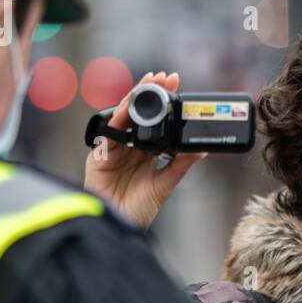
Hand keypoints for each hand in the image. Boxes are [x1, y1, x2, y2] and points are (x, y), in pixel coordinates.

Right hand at [83, 71, 206, 229]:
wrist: (120, 226)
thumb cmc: (139, 209)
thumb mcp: (165, 184)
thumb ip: (180, 164)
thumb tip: (201, 149)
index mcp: (146, 152)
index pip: (157, 121)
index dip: (165, 103)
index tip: (178, 86)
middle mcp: (130, 146)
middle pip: (140, 113)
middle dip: (152, 93)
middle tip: (165, 77)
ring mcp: (114, 148)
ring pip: (124, 116)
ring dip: (136, 98)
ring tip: (150, 82)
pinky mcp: (99, 154)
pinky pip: (109, 130)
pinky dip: (119, 117)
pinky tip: (130, 107)